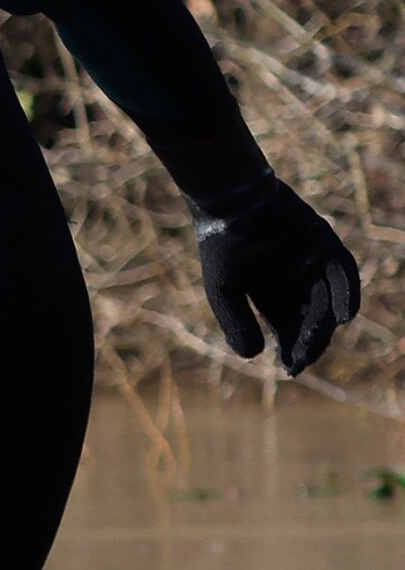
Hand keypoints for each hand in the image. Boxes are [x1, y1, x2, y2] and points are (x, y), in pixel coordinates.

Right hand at [195, 169, 360, 376]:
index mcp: (273, 296)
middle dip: (310, 341)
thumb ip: (236, 321)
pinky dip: (348, 293)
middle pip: (312, 320)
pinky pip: (344, 272)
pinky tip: (345, 316)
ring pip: (329, 301)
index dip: (293, 350)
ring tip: (315, 339)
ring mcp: (314, 264)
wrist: (231, 200)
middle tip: (303, 358)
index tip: (292, 368)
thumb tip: (252, 356)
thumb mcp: (222, 290)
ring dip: (325, 323)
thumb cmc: (221, 244)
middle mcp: (298, 283)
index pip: (290, 330)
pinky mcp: (326, 244)